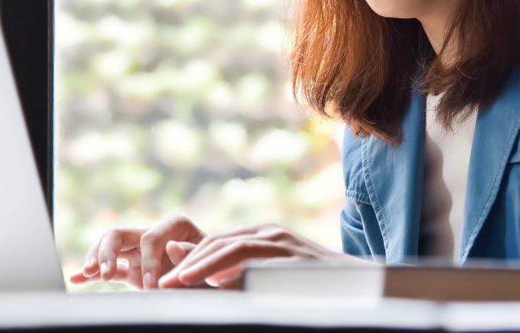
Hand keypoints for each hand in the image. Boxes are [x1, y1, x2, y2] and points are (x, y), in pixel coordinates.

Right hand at [67, 213, 205, 289]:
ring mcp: (140, 251)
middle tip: (104, 272)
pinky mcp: (133, 269)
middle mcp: (153, 234)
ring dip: (95, 257)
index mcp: (174, 225)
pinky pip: (110, 269)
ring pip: (108, 247)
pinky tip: (76, 278)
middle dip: (107, 251)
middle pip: (120, 234)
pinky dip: (92, 273)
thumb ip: (192, 255)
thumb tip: (172, 246)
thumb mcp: (211, 261)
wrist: (220, 276)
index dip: (148, 261)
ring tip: (88, 273)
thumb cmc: (218, 267)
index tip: (151, 285)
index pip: (151, 238)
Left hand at [158, 223, 339, 289]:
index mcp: (260, 236)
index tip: (164, 280)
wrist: (356, 283)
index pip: (215, 242)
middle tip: (163, 284)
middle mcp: (269, 233)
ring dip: (204, 266)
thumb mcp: (267, 278)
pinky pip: (260, 261)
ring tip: (181, 281)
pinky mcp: (295, 256)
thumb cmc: (309, 286)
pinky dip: (236, 272)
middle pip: (220, 242)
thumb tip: (200, 274)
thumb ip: (236, 275)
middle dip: (189, 263)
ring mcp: (283, 242)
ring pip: (235, 248)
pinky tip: (219, 285)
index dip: (188, 260)